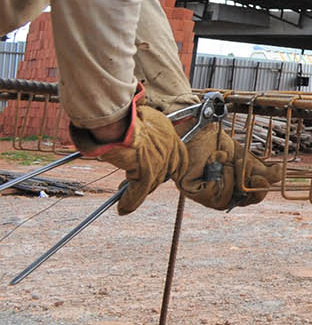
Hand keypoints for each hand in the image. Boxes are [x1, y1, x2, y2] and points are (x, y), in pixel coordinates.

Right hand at [70, 95, 186, 214]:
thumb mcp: (143, 120)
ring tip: (125, 192)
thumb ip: (146, 131)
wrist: (119, 120)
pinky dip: (130, 201)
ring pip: (151, 182)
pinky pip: (138, 192)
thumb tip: (137, 136)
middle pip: (166, 171)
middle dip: (152, 178)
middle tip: (136, 181)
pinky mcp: (146, 172)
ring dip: (138, 190)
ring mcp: (159, 161)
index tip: (165, 171)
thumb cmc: (125, 116)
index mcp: (169, 133)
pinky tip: (123, 208)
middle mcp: (169, 147)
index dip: (172, 165)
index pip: (179, 155)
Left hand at [179, 125, 282, 209]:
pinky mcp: (198, 194)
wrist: (197, 133)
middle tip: (249, 168)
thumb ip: (262, 169)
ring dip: (235, 176)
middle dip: (251, 183)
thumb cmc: (217, 145)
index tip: (268, 175)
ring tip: (231, 161)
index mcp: (237, 184)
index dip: (262, 188)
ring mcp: (210, 195)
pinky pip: (218, 195)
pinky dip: (222, 176)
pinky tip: (216, 162)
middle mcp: (224, 193)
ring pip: (232, 198)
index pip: (254, 195)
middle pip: (247, 200)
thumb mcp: (245, 157)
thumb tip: (280, 175)